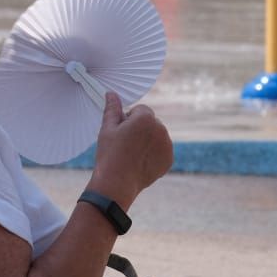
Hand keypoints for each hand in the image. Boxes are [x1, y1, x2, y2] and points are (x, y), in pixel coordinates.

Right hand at [88, 91, 172, 210]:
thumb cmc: (110, 154)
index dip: (129, 119)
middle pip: (151, 122)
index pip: (140, 109)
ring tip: (132, 155)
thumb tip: (111, 93)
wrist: (117, 183)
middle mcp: (161, 129)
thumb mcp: (107, 128)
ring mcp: (167, 145)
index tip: (121, 133)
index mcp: (146, 118)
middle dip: (141, 129)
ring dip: (148, 140)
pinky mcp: (169, 159)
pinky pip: (161, 150)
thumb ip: (112, 108)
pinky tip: (140, 162)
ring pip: (157, 136)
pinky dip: (153, 153)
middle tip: (126, 144)